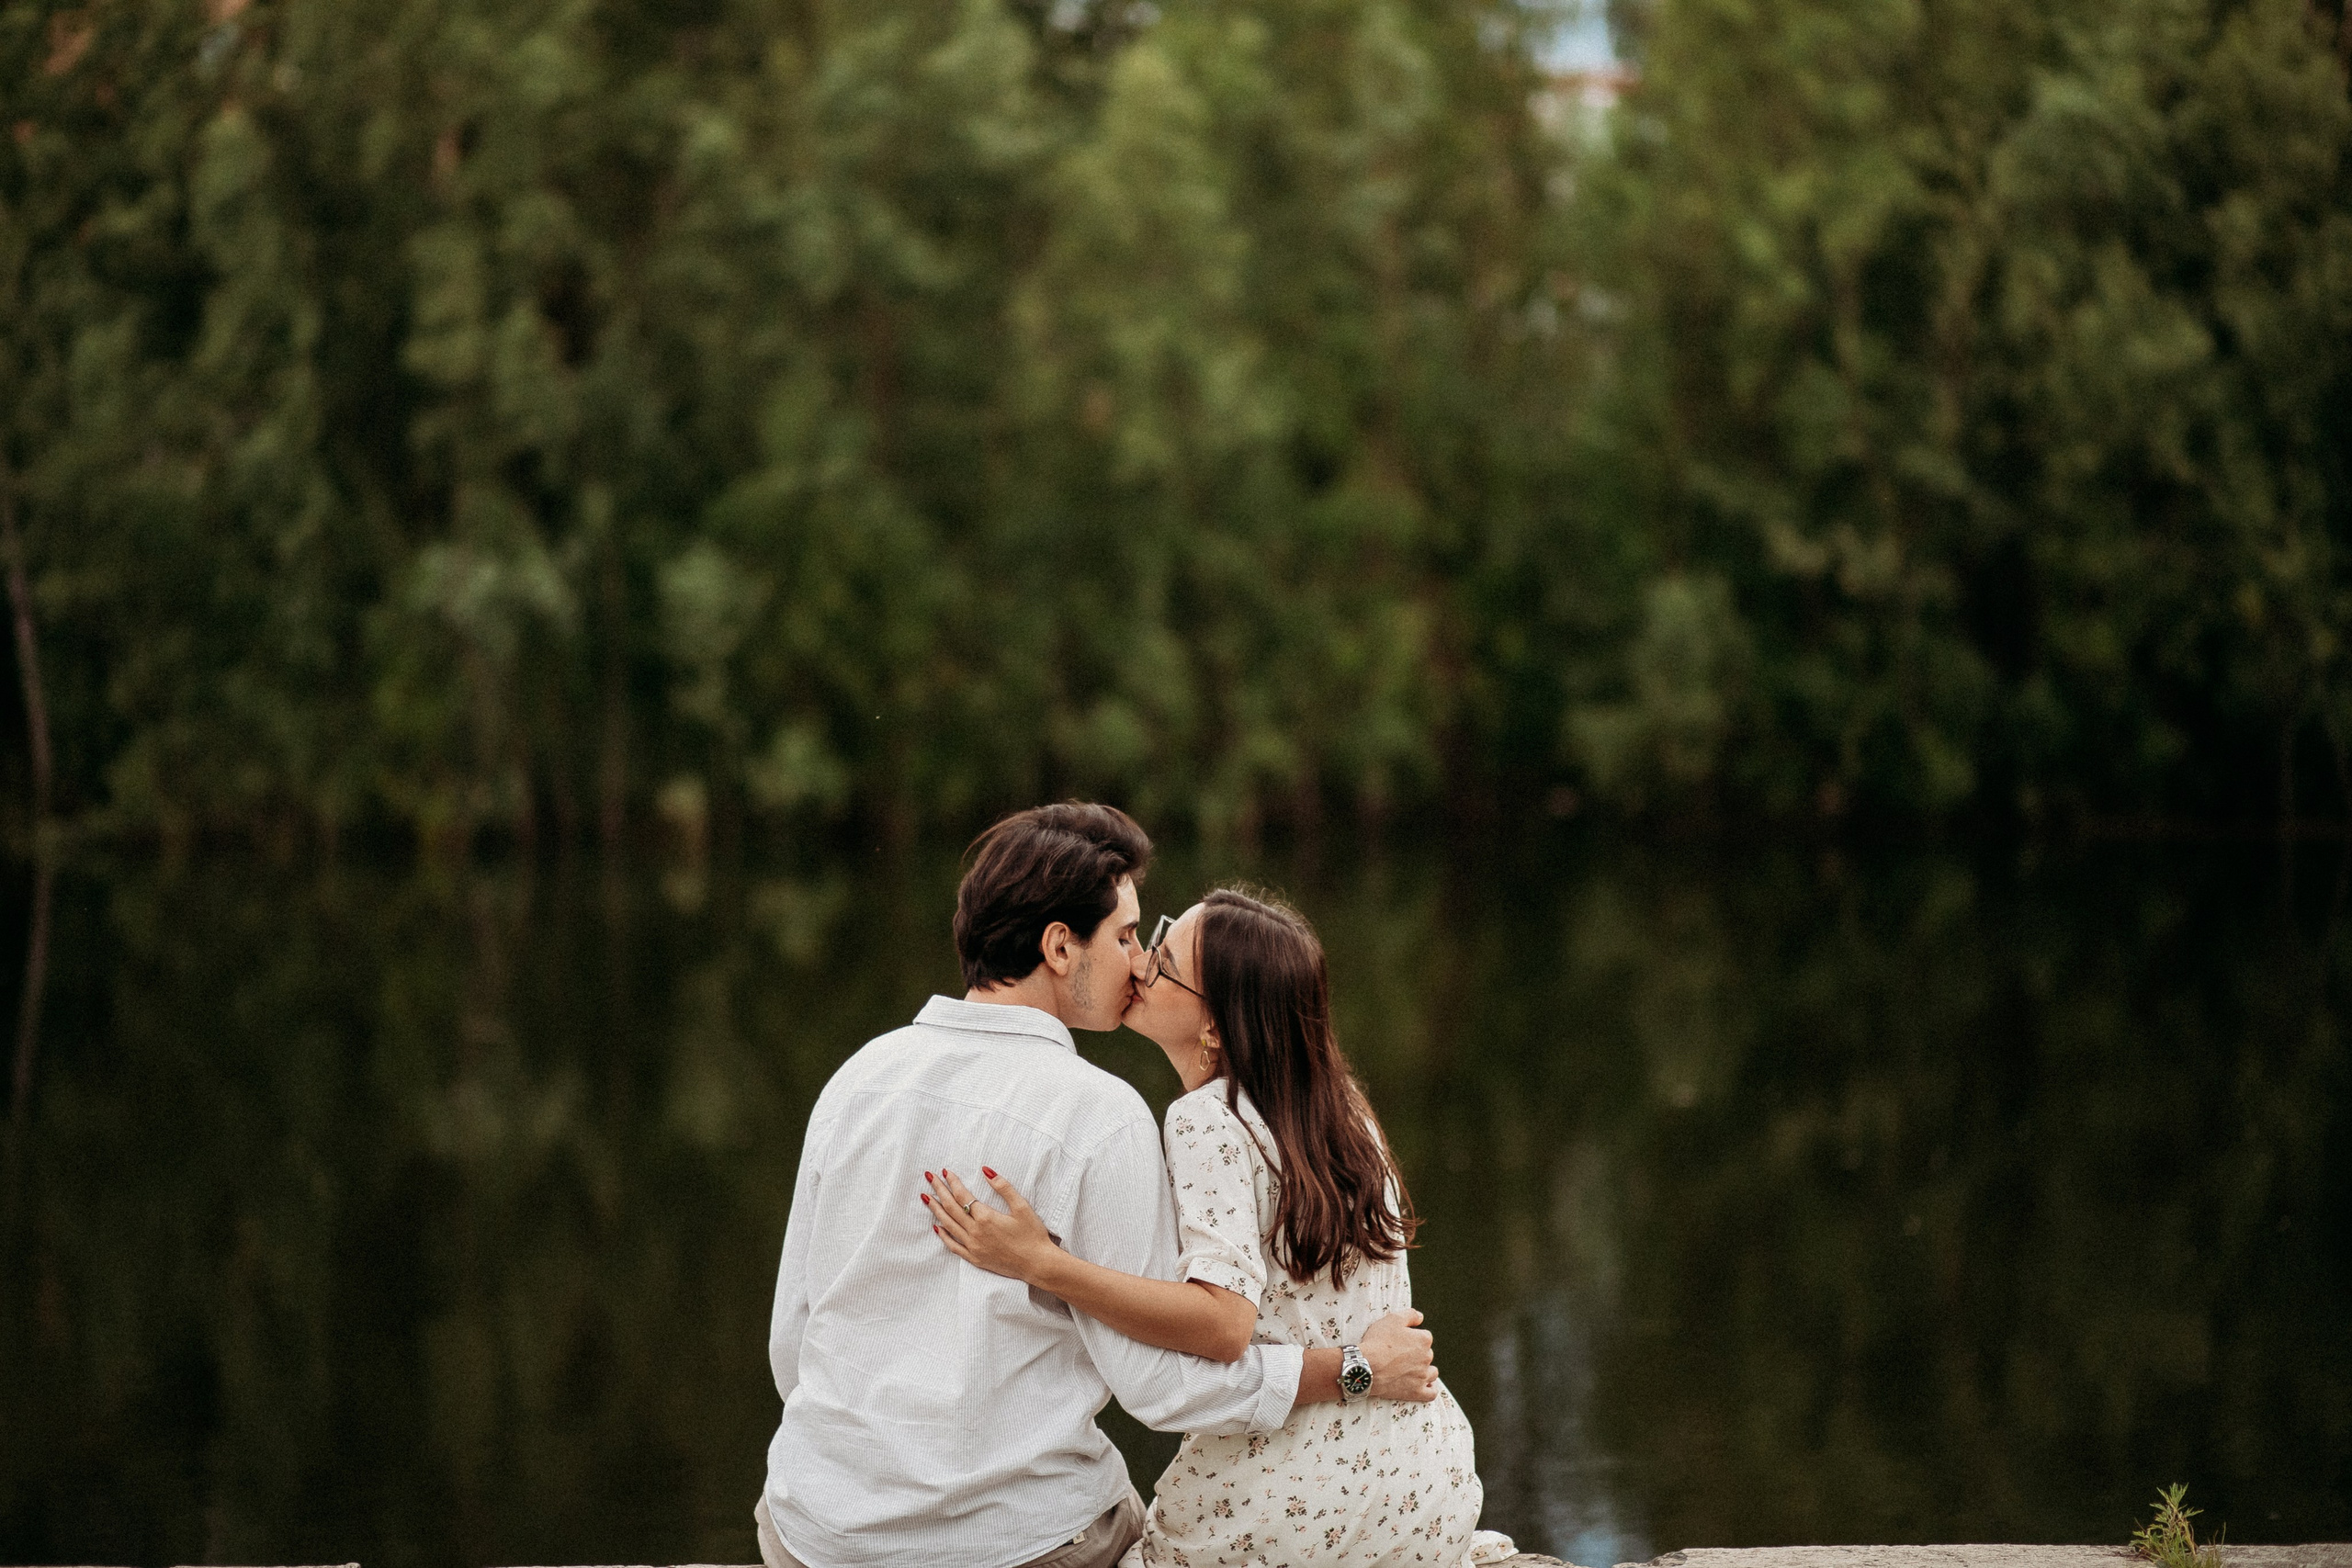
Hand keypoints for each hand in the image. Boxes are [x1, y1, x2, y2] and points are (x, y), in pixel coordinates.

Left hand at [926, 1166, 1063, 1286]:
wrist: (1037, 1263)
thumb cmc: (1032, 1234)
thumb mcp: (1022, 1207)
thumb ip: (1003, 1187)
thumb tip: (986, 1170)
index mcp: (986, 1217)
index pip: (963, 1195)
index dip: (953, 1182)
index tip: (945, 1172)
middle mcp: (975, 1232)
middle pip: (951, 1208)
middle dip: (939, 1190)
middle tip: (929, 1177)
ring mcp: (973, 1247)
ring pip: (948, 1225)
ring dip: (936, 1210)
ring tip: (926, 1197)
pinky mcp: (974, 1259)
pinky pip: (953, 1246)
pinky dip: (943, 1236)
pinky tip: (937, 1226)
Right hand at [1359, 1309, 1439, 1402]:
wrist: (1365, 1367)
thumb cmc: (1377, 1342)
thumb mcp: (1392, 1319)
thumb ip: (1410, 1315)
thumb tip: (1420, 1317)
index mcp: (1423, 1340)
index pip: (1424, 1337)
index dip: (1411, 1338)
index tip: (1399, 1341)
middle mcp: (1427, 1358)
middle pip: (1426, 1354)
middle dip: (1416, 1354)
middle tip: (1399, 1355)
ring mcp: (1422, 1377)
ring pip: (1431, 1373)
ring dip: (1425, 1370)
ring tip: (1411, 1370)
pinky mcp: (1416, 1392)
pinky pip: (1431, 1393)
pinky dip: (1430, 1389)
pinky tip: (1425, 1386)